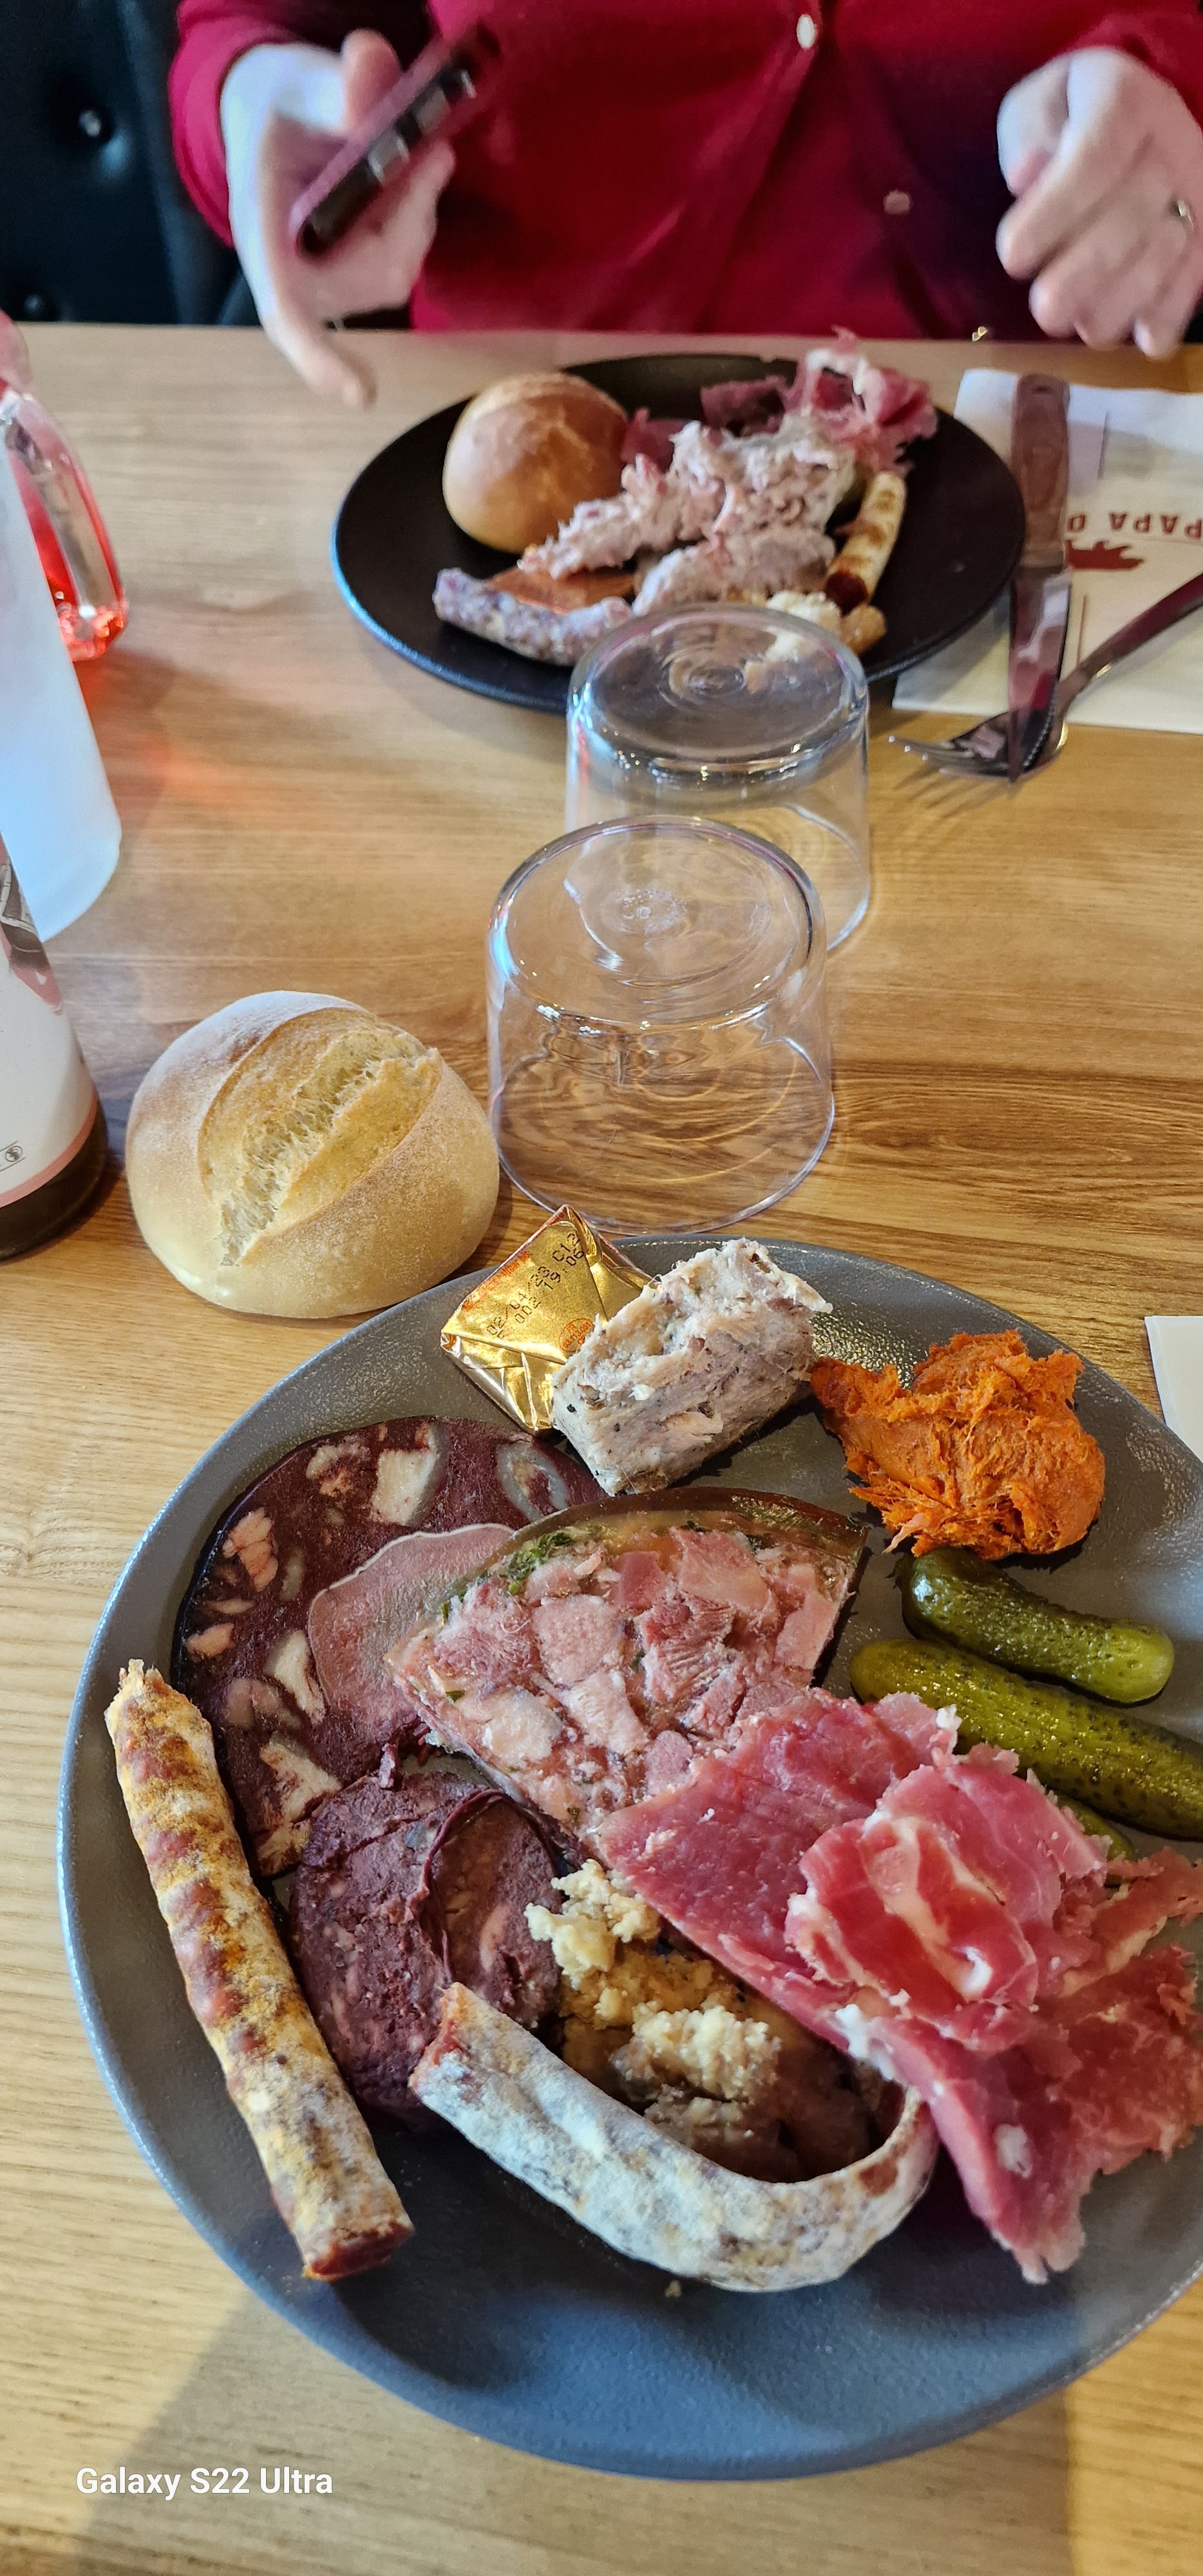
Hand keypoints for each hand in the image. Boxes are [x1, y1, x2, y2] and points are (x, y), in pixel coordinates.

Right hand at [221, 31, 453, 405]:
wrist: (270, 113)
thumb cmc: (274, 106)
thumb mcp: (293, 81)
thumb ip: (332, 83)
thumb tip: (371, 65)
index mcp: (261, 235)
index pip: (285, 310)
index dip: (319, 358)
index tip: (361, 395)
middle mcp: (293, 271)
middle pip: (365, 281)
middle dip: (408, 221)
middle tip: (430, 152)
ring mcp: (329, 276)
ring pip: (392, 269)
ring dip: (418, 214)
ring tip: (420, 155)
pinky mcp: (358, 268)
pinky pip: (401, 256)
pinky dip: (419, 215)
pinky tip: (415, 175)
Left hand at [997, 48, 1202, 355]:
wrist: (1145, 117)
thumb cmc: (1075, 116)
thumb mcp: (1041, 104)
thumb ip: (1030, 132)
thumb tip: (1025, 175)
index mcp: (1125, 99)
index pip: (1093, 159)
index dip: (1053, 213)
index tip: (1011, 257)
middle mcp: (1171, 140)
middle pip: (1132, 214)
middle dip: (1084, 272)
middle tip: (1045, 311)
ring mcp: (1198, 186)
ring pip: (1165, 251)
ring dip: (1122, 301)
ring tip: (1082, 327)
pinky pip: (1196, 273)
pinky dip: (1172, 312)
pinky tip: (1144, 340)